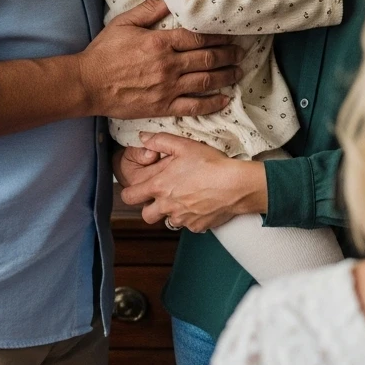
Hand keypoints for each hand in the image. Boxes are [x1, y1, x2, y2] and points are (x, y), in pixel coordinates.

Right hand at [78, 0, 243, 118]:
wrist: (87, 84)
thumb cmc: (104, 51)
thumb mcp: (125, 22)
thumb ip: (151, 9)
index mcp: (160, 42)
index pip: (198, 37)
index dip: (218, 35)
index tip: (231, 33)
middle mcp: (168, 65)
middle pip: (208, 58)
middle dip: (228, 54)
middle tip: (241, 51)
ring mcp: (167, 88)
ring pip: (205, 81)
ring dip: (226, 76)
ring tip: (239, 71)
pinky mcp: (162, 107)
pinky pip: (193, 107)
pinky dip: (212, 104)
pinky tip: (225, 99)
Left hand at [119, 132, 267, 231]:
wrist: (235, 185)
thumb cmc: (210, 164)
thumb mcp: (184, 145)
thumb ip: (160, 140)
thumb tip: (142, 138)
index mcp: (159, 187)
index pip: (129, 197)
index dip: (129, 192)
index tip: (136, 188)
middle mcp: (167, 206)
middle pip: (146, 215)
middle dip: (150, 207)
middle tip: (162, 195)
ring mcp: (182, 219)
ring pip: (169, 220)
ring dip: (173, 211)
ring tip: (187, 196)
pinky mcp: (196, 227)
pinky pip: (188, 224)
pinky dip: (192, 216)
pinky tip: (202, 202)